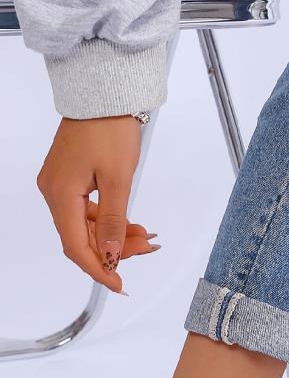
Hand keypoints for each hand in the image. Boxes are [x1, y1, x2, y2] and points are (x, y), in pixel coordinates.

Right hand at [36, 117, 159, 293]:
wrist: (103, 93)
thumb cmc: (109, 127)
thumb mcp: (118, 178)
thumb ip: (114, 220)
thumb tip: (110, 253)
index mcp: (61, 194)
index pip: (76, 246)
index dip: (98, 269)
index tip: (119, 284)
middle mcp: (54, 192)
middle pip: (82, 237)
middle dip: (114, 249)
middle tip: (145, 249)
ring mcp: (60, 185)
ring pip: (87, 225)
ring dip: (115, 235)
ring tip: (145, 236)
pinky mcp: (70, 178)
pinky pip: (88, 210)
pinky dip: (110, 219)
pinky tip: (132, 224)